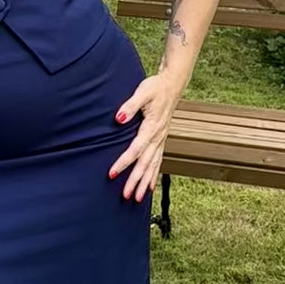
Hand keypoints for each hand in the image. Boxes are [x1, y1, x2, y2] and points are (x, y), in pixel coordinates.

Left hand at [108, 73, 178, 202]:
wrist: (172, 85)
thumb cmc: (156, 87)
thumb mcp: (142, 92)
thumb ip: (130, 105)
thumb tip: (119, 118)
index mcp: (152, 127)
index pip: (136, 149)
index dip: (123, 162)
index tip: (112, 173)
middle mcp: (158, 137)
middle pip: (145, 163)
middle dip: (135, 180)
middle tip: (125, 195)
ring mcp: (161, 140)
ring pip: (152, 166)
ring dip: (144, 182)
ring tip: (136, 198)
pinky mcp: (161, 140)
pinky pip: (158, 162)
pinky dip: (153, 176)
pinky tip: (149, 188)